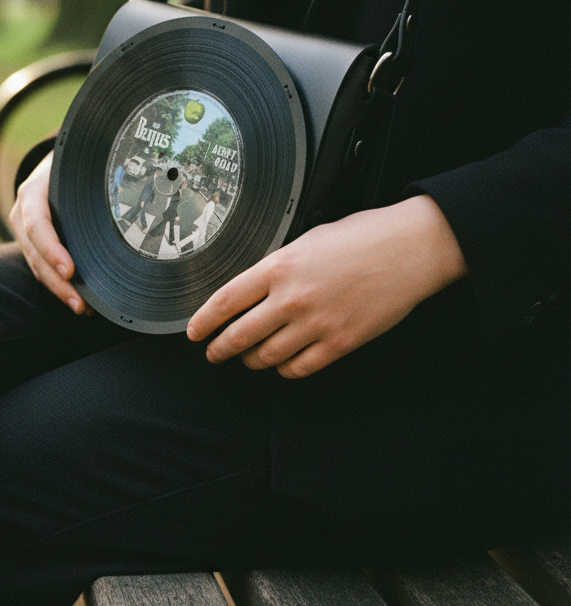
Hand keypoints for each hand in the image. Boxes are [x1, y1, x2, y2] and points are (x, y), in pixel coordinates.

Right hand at [9, 152, 90, 314]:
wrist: (57, 160)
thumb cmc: (73, 163)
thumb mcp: (76, 165)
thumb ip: (91, 179)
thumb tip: (133, 189)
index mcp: (33, 191)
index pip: (37, 224)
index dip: (51, 249)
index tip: (70, 270)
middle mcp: (24, 212)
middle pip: (36, 254)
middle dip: (58, 283)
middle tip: (80, 304)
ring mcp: (25, 229)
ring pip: (37, 266)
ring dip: (59, 290)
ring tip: (82, 308)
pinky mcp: (33, 243)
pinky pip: (42, 267)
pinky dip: (59, 285)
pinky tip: (78, 298)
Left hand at [187, 196, 466, 377]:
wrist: (411, 248)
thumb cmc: (365, 236)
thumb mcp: (310, 238)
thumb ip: (279, 265)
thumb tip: (255, 287)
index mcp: (280, 266)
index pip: (226, 301)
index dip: (204, 322)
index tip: (194, 332)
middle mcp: (292, 298)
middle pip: (239, 336)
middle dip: (220, 349)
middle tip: (213, 353)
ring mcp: (316, 324)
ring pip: (266, 357)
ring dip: (252, 360)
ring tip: (249, 357)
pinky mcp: (340, 342)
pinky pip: (300, 367)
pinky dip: (285, 369)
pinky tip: (283, 363)